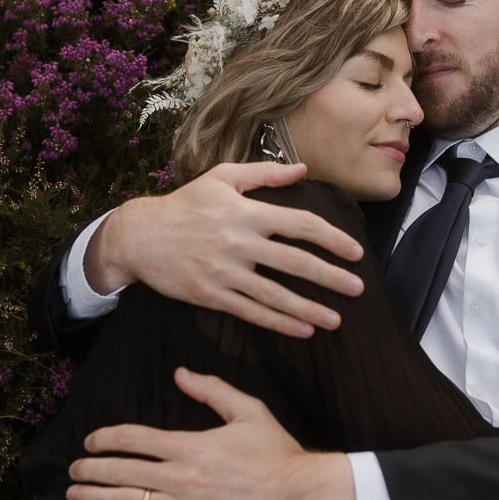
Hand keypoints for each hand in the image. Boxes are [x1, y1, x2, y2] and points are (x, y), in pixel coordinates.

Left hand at [66, 368, 357, 499]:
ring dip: (94, 497)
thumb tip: (180, 374)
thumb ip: (211, 390)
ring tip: (73, 494)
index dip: (106, 438)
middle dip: (91, 468)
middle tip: (73, 467)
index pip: (135, 438)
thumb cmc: (276, 452)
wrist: (301, 497)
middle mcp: (182, 479)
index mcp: (192, 445)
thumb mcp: (248, 410)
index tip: (91, 440)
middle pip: (122, 471)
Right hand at [85, 163, 364, 336]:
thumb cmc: (185, 204)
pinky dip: (279, 323)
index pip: (300, 224)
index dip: (331, 238)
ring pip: (275, 295)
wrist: (140, 235)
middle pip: (294, 262)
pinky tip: (302, 329)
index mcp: (246, 212)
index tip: (355, 252)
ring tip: (335, 320)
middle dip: (330, 277)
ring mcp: (224, 272)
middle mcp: (238, 242)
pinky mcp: (210, 295)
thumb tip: (302, 169)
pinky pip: (251, 313)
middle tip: (358, 289)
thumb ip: (264, 174)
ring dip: (309, 309)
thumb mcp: (222, 178)